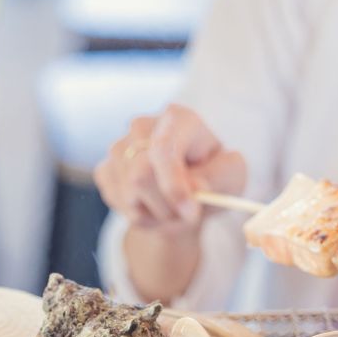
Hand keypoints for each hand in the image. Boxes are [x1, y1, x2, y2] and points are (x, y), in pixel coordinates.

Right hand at [94, 104, 245, 232]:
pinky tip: (156, 208)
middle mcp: (142, 127)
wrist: (188, 194)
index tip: (191, 212)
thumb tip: (196, 187)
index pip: (163, 149)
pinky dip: (141, 217)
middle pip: (140, 175)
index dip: (174, 185)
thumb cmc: (213, 178)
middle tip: (188, 217)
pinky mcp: (106, 169)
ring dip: (157, 215)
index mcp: (178, 119)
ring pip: (128, 194)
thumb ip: (219, 178)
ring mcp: (119, 147)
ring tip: (175, 212)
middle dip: (166, 206)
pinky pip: (117, 202)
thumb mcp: (231, 177)